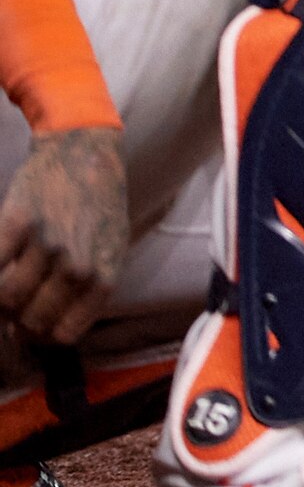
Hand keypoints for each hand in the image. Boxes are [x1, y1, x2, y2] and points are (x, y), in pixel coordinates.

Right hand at [0, 124, 124, 345]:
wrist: (85, 151)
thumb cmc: (98, 206)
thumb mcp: (109, 251)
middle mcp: (78, 266)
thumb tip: (46, 331)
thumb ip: (85, 291)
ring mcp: (46, 245)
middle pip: (32, 322)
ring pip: (5, 300)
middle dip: (18, 321)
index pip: (64, 334)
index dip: (42, 335)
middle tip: (13, 307)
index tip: (31, 325)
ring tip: (7, 281)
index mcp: (105, 277)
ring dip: (0, 300)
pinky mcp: (16, 223)